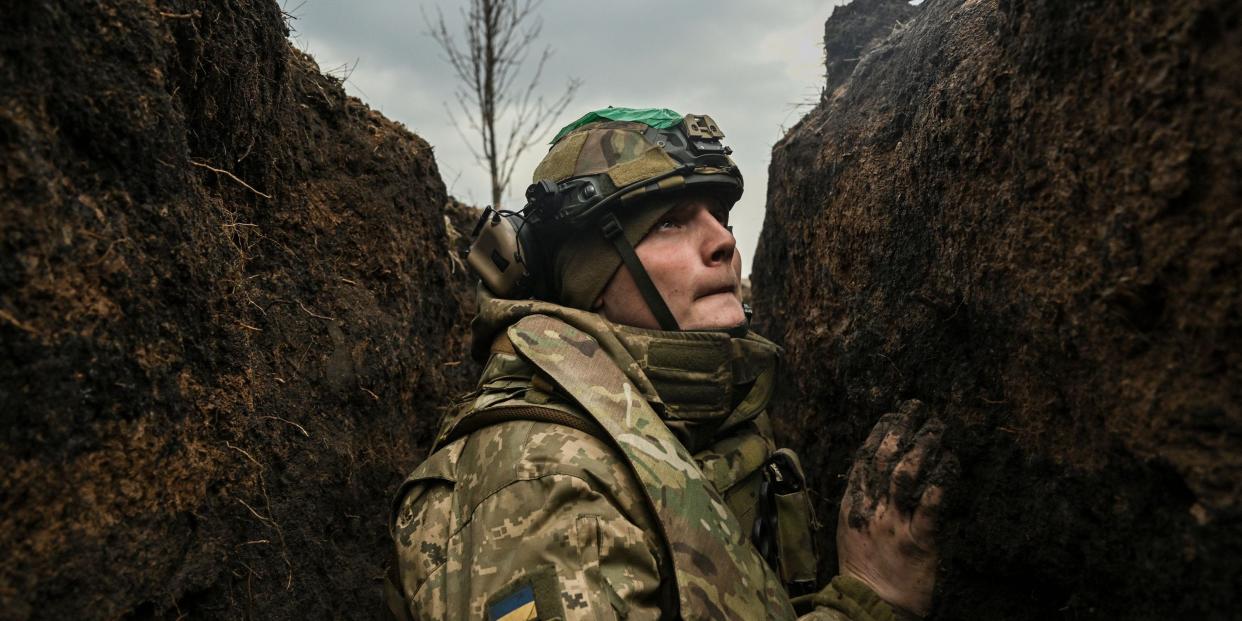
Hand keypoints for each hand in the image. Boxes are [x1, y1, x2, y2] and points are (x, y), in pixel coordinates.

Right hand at [837, 400, 956, 617]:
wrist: (869, 605)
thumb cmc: (863, 569)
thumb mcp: (850, 529)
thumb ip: (860, 501)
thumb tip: (868, 472)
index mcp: (853, 504)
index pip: (864, 458)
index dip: (879, 433)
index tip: (893, 415)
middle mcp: (871, 509)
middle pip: (884, 460)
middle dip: (900, 430)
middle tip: (917, 409)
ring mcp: (893, 525)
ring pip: (904, 477)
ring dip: (921, 449)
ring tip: (936, 429)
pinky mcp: (918, 542)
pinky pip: (929, 510)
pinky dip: (939, 485)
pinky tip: (949, 466)